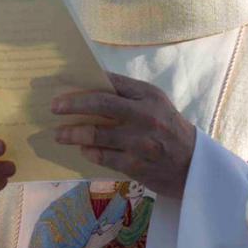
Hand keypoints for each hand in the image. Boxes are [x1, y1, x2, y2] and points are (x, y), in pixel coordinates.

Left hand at [51, 73, 195, 199]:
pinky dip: (89, 152)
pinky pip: (103, 157)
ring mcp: (141, 142)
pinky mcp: (136, 165)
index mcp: (149, 95)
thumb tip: (92, 85)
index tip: (64, 86)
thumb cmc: (168, 129)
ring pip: (97, 133)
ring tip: (59, 134)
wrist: (194, 165)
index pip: (112, 82)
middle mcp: (145, 115)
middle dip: (73, 104)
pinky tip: (82, 149)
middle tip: (54, 107)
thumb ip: (128, 94)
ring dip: (73, 133)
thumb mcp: (155, 104)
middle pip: (101, 104)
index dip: (86, 83)